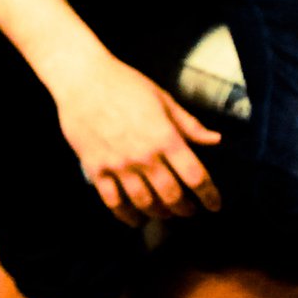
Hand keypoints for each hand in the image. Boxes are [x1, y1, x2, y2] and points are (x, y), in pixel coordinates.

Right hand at [50, 53, 223, 224]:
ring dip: (159, 213)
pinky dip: (127, 216)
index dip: (209, 195)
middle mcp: (144, 155)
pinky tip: (135, 218)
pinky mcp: (96, 169)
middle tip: (190, 210)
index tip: (214, 204)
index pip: (195, 176)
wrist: (82, 79)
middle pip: (171, 196)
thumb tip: (215, 140)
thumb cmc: (125, 84)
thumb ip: (189, 125)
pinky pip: (113, 202)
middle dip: (185, 209)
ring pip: (144, 203)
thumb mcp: (163, 99)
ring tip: (165, 213)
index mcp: (165, 137)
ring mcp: (118, 164)